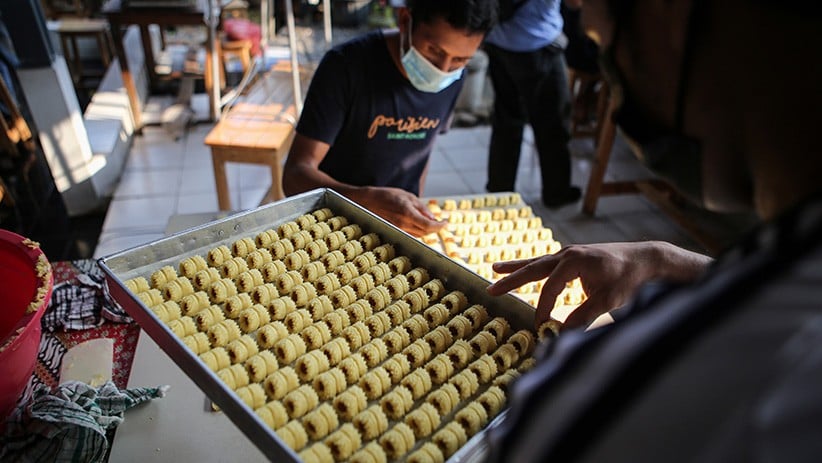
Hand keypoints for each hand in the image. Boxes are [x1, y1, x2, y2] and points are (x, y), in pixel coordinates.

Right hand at [350, 186, 444, 236]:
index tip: (445, 223)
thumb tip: (434, 218)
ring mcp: (398, 230)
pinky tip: (419, 224)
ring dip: (426, 230)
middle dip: (435, 228)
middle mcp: (403, 224)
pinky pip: (411, 235)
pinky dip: (418, 231)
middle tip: (440, 222)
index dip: (440, 226)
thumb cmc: (388, 195)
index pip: (429, 226)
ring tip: (430, 222)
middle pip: (425, 232)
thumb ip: (422, 208)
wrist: (368, 201)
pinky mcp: (395, 232)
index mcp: (408, 213)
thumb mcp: (408, 196)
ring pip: (419, 235)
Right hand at [486, 241, 711, 329]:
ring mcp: (569, 253)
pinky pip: (546, 263)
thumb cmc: (630, 278)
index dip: (544, 307)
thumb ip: (585, 315)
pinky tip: (521, 270)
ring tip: (494, 269)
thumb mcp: (610, 300)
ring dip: (516, 268)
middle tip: (491, 289)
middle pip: (534, 268)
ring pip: (537, 262)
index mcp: (575, 260)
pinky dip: (531, 267)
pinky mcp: (573, 258)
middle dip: (511, 279)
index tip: (541, 326)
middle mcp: (568, 253)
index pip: (551, 287)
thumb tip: (562, 333)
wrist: (647, 259)